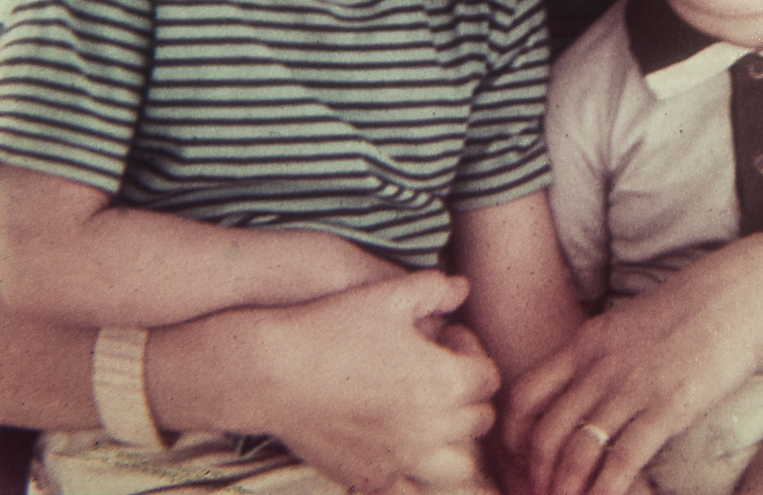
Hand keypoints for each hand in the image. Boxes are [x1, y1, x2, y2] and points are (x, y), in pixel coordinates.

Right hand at [235, 273, 500, 491]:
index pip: (488, 377)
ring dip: (455, 444)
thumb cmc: (334, 326)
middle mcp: (432, 427)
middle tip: (438, 373)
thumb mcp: (390, 293)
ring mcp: (402, 459)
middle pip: (478, 420)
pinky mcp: (371, 478)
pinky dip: (417, 479)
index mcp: (445, 381)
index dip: (471, 353)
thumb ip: (436, 288)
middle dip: (467, 396)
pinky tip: (401, 451)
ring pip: (458, 466)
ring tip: (432, 420)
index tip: (446, 340)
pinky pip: (411, 492)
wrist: (273, 371)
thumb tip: (461, 288)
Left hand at [503, 272, 762, 494]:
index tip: (521, 458)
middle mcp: (599, 368)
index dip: (515, 434)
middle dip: (537, 472)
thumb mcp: (625, 324)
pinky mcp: (666, 409)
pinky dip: (606, 490)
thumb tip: (586, 389)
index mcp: (585, 345)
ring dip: (566, 487)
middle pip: (546, 431)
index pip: (526, 395)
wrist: (732, 298)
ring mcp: (631, 389)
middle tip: (540, 492)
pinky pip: (622, 461)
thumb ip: (599, 356)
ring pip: (578, 452)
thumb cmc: (685, 311)